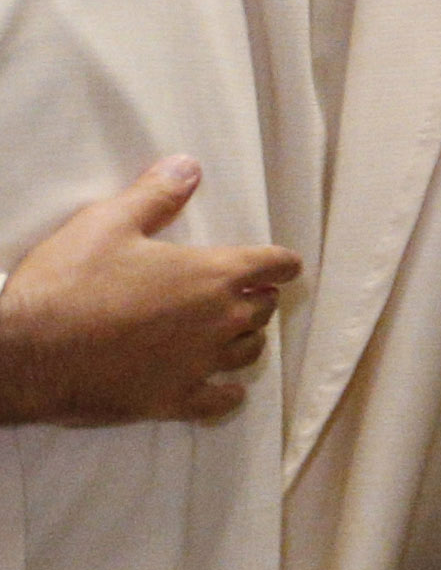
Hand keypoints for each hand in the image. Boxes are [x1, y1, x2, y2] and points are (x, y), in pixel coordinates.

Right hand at [0, 158, 302, 425]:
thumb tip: (189, 165)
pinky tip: (226, 391)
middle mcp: (217, 321)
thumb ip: (155, 195)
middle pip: (262, 310)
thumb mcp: (108, 223)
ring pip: (247, 353)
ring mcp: (197, 366)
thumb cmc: (68, 282)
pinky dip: (228, 396)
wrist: (22, 353)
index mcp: (211, 275)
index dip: (282, 262)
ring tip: (237, 333)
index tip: (285, 265)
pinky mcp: (171, 401)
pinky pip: (218, 403)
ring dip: (247, 340)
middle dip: (258, 298)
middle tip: (248, 293)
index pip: (273, 264)